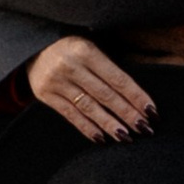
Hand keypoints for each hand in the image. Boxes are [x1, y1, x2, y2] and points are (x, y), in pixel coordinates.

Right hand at [26, 35, 154, 140]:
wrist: (32, 44)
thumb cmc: (71, 45)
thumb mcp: (90, 44)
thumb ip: (110, 63)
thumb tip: (138, 91)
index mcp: (86, 50)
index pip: (118, 78)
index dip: (136, 96)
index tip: (152, 111)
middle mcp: (71, 66)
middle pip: (106, 95)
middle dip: (128, 114)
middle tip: (145, 128)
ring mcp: (56, 82)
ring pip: (89, 108)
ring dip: (110, 125)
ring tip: (127, 137)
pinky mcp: (45, 95)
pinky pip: (70, 115)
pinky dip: (88, 128)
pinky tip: (102, 138)